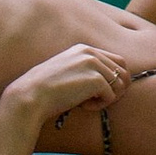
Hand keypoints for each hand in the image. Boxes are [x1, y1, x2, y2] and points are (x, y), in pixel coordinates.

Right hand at [9, 44, 132, 142]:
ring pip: (119, 85)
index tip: (102, 93)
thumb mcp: (68, 72)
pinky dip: (99, 105)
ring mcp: (94, 64)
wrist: (31, 95)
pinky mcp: (96, 79)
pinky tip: (82, 105)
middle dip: (116, 89)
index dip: (115, 79)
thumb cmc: (47, 90)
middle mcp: (91, 52)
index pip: (117, 61)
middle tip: (98, 100)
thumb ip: (87, 70)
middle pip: (123, 71)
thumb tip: (114, 83)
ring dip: (106, 98)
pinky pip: (110, 96)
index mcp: (84, 49)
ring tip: (86, 102)